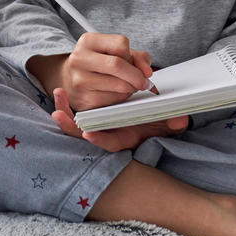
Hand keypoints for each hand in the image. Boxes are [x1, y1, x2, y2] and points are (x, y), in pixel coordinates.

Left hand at [50, 89, 188, 151]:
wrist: (146, 115)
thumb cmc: (154, 119)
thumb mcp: (164, 121)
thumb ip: (171, 122)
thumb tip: (179, 120)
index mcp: (125, 138)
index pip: (111, 144)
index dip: (101, 140)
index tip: (89, 135)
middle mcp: (109, 135)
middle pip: (86, 136)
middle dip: (71, 127)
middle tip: (58, 115)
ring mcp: (98, 128)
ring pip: (75, 127)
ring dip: (64, 114)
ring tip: (56, 97)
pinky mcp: (90, 119)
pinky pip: (73, 115)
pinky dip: (65, 106)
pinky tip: (58, 91)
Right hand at [57, 32, 156, 111]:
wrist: (69, 79)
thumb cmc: (97, 63)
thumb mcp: (113, 51)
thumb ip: (136, 57)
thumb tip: (147, 72)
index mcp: (88, 41)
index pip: (121, 44)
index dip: (131, 55)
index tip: (133, 62)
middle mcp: (80, 58)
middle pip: (118, 65)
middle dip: (137, 75)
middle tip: (143, 81)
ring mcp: (80, 80)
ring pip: (119, 85)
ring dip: (131, 88)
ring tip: (128, 85)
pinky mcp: (84, 99)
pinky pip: (114, 100)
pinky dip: (122, 97)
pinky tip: (116, 93)